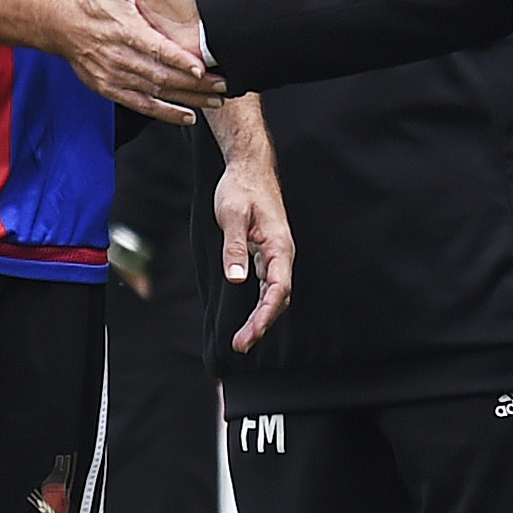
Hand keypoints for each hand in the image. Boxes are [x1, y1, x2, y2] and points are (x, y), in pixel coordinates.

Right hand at [51, 0, 223, 123]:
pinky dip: (165, 113)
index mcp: (124, 29)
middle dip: (194, 84)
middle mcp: (119, 56)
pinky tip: (186, 116)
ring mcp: (114, 76)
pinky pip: (141, 105)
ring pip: (156, 93)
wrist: (62, 25)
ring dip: (187, 99)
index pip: (155, 48)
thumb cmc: (92, 3)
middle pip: (161, 75)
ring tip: (213, 102)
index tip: (200, 68)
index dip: (179, 59)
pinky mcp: (110, 90)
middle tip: (221, 86)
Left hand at [212, 137, 294, 351]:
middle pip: (278, 297)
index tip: (251, 333)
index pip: (278, 288)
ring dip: (260, 317)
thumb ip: (234, 247)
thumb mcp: (232, 215)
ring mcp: (274, 254)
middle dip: (262, 324)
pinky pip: (266, 285)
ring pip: (273, 294)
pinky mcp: (265, 253)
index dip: (266, 314)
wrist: (248, 167)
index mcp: (279, 245)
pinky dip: (259, 304)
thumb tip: (236, 278)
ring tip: (243, 340)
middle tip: (241, 345)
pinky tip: (249, 319)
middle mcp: (281, 253)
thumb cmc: (240, 188)